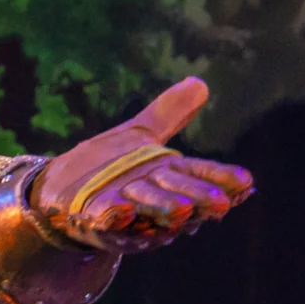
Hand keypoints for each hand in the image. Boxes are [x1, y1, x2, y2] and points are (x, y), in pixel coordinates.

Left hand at [31, 77, 254, 252]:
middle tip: (220, 204)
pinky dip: (113, 217)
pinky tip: (120, 211)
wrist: (59, 191)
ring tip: (181, 209)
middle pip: (180, 195)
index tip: (245, 181)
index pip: (199, 175)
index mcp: (167, 176)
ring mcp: (124, 212)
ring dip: (163, 209)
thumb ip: (168, 114)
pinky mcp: (93, 219)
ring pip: (148, 211)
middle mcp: (151, 198)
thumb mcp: (138, 136)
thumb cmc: (107, 167)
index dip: (220, 179)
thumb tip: (200, 83)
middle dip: (198, 199)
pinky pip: (105, 220)